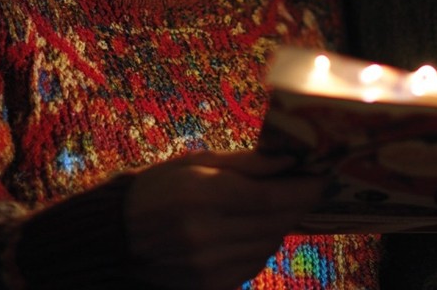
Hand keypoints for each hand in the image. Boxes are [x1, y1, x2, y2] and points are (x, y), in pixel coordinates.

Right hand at [124, 150, 325, 289]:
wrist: (113, 239)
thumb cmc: (157, 188)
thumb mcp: (197, 162)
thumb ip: (247, 163)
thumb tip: (290, 160)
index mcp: (201, 195)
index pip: (270, 198)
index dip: (303, 189)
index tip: (322, 175)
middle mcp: (205, 235)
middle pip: (275, 223)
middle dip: (298, 203)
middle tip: (308, 184)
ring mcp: (206, 267)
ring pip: (268, 245)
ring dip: (280, 223)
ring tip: (273, 203)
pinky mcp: (208, 287)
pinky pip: (253, 264)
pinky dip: (261, 244)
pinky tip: (250, 228)